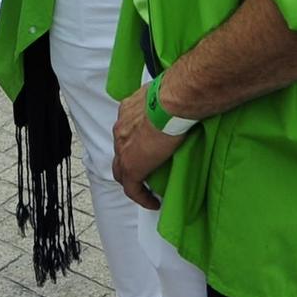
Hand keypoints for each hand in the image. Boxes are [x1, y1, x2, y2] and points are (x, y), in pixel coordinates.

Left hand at [111, 87, 183, 208]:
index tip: (147, 147)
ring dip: (132, 178)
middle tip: (145, 169)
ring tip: (145, 187)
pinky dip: (140, 196)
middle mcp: (120, 129)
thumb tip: (177, 102)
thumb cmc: (173, 94)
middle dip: (129, 160)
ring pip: (121, 170)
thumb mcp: (163, 94)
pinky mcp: (131, 167)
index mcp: (127, 110)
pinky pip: (132, 188)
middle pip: (119, 151)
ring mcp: (123, 149)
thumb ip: (163, 101)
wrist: (171, 104)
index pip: (125, 130)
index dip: (133, 141)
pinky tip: (152, 202)